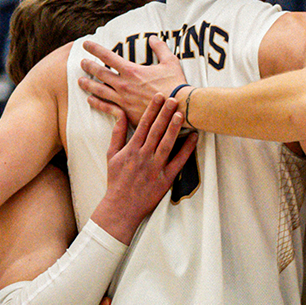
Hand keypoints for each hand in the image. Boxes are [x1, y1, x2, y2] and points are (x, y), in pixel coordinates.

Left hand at [79, 37, 186, 125]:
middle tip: (81, 63)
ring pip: (99, 91)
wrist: (180, 107)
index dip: (94, 48)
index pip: (107, 56)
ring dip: (88, 85)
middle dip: (88, 66)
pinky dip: (96, 103)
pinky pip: (106, 107)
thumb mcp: (170, 61)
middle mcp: (123, 85)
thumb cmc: (176, 84)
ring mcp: (123, 100)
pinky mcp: (126, 113)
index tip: (85, 44)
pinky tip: (90, 100)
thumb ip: (159, 48)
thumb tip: (152, 37)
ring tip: (80, 82)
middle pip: (100, 73)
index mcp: (132, 70)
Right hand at [91, 97, 196, 243]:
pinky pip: (178, 162)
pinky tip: (194, 137)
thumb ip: (117, 134)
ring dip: (174, 128)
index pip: (143, 125)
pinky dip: (187, 149)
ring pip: (167, 143)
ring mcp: (155, 167)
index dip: (152, 109)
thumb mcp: (111, 155)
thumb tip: (120, 115)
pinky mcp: (165, 179)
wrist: (121, 207)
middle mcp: (144, 156)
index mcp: (131, 149)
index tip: (159, 97)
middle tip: (173, 98)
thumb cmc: (116, 180)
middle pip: (156, 131)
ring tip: (181, 114)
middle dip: (165, 113)